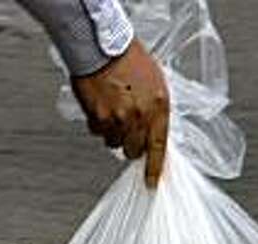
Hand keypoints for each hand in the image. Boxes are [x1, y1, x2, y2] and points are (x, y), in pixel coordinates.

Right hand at [72, 40, 169, 188]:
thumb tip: (153, 135)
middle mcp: (140, 116)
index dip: (154, 168)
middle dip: (129, 143)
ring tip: (112, 108)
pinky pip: (98, 132)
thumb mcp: (155, 83)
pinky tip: (100, 104)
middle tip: (125, 128)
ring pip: (113, 143)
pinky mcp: (98, 118)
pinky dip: (98, 123)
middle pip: (133, 150)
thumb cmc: (128, 59)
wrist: (101, 46)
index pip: (159, 147)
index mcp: (159, 106)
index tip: (151, 182)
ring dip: (112, 132)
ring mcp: (118, 119)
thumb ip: (156, 111)